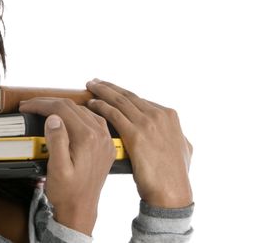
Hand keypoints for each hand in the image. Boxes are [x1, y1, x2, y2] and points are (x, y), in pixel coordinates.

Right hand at [19, 98, 115, 234]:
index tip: (26, 107)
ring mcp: (105, 139)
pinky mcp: (105, 144)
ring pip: (83, 110)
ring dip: (63, 106)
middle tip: (30, 106)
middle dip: (48, 103)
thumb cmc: (67, 193)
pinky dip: (79, 113)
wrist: (81, 209)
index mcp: (87, 138)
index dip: (41, 104)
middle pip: (72, 107)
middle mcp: (100, 135)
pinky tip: (70, 115)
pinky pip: (94, 119)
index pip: (62, 109)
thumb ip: (56, 140)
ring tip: (44, 108)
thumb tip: (53, 117)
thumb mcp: (57, 168)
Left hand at [86, 79, 192, 207]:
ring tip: (90, 86)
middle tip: (94, 81)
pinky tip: (91, 104)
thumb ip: (176, 135)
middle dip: (109, 87)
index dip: (122, 93)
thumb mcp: (184, 148)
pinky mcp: (136, 134)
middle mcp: (158, 115)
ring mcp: (147, 123)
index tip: (110, 90)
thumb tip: (175, 132)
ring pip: (119, 101)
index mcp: (169, 115)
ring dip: (101, 91)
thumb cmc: (176, 175)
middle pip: (127, 95)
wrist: (172, 192)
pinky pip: (113, 114)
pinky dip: (100, 106)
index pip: (139, 99)